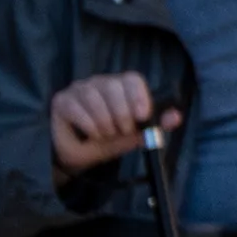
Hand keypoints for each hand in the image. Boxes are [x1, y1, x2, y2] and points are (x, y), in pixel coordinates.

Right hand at [48, 72, 173, 179]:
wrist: (77, 157)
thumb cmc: (106, 142)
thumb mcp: (133, 136)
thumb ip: (154, 126)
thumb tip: (176, 118)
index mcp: (120, 87)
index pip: (132, 78)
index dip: (139, 96)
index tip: (142, 117)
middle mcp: (100, 83)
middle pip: (114, 86)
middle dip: (121, 113)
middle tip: (121, 131)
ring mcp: (79, 89)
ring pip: (94, 96)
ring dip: (104, 122)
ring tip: (105, 135)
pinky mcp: (61, 100)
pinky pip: (76, 107)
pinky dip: (88, 125)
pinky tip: (91, 134)